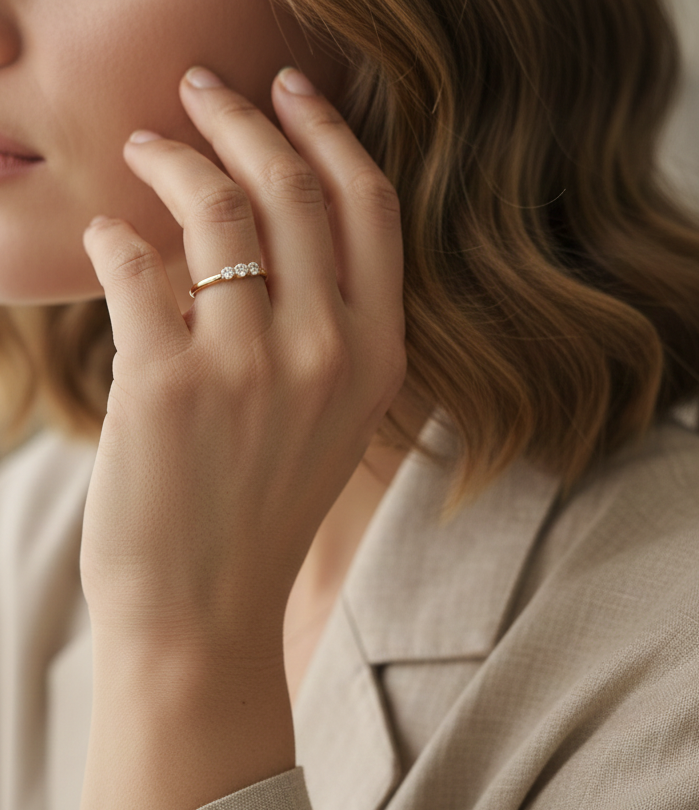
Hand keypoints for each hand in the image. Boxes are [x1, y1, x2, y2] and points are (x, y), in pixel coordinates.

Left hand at [79, 66, 406, 650]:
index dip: (329, 133)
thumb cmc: (261, 513)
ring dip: (171, 160)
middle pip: (292, 188)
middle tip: (204, 90)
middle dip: (244, 118)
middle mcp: (326, 352)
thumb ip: (319, 325)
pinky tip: (107, 235)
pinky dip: (115, 236)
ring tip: (142, 149)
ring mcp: (250, 367)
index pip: (369, 207)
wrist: (205, 614)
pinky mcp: (167, 384)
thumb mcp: (327, 419)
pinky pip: (137, 266)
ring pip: (214, 211)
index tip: (291, 90)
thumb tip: (259, 226)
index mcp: (375, 356)